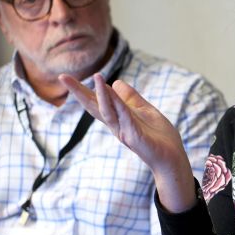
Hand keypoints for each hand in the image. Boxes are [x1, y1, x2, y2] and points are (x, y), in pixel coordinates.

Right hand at [60, 74, 196, 211]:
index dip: (82, 90)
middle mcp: (116, 125)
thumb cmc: (159, 137)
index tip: (64, 77)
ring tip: (96, 76)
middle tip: (62, 77)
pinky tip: (112, 90)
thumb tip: (117, 82)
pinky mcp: (134, 135)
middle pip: (94, 106)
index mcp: (117, 118)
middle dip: (78, 92)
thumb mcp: (144, 111)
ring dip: (101, 94)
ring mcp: (124, 130)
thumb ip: (131, 98)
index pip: (96, 102)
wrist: (172, 159)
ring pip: (107, 110)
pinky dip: (117, 103)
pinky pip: (124, 115)